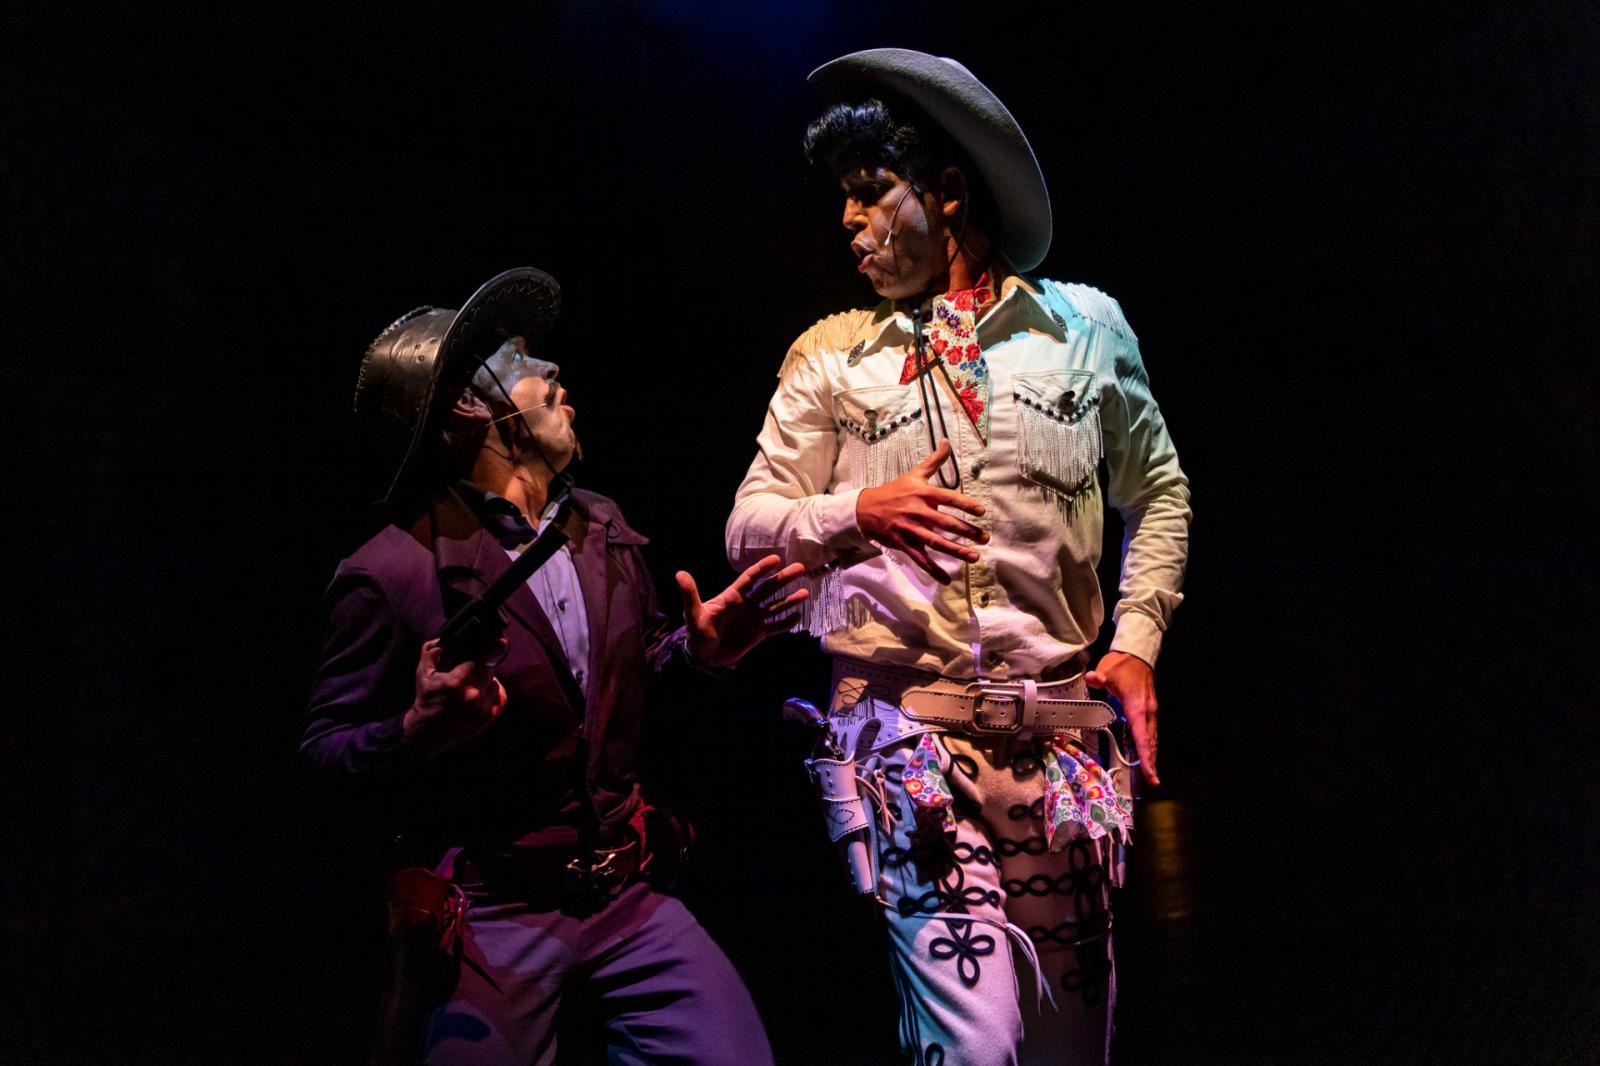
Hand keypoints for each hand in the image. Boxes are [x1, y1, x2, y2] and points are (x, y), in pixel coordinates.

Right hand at [402, 638, 507, 756]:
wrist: (427, 732)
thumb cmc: (425, 699)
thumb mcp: (423, 673)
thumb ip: (430, 652)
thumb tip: (442, 641)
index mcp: (457, 682)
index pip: (482, 658)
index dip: (489, 649)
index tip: (499, 641)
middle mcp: (472, 695)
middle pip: (488, 670)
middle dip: (481, 667)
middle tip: (469, 670)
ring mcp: (481, 708)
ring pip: (495, 683)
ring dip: (487, 680)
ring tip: (472, 683)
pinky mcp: (486, 719)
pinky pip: (500, 697)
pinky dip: (494, 692)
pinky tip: (484, 690)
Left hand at [677, 554, 809, 669]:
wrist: (703, 657)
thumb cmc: (696, 634)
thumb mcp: (692, 614)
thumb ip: (690, 595)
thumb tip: (680, 574)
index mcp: (732, 597)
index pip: (750, 579)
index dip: (762, 568)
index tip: (776, 558)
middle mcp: (747, 605)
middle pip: (768, 588)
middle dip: (783, 578)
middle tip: (800, 567)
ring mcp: (754, 619)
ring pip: (775, 606)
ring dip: (790, 600)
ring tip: (806, 592)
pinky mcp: (758, 634)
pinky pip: (775, 626)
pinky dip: (786, 622)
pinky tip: (798, 616)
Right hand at [855, 438, 987, 583]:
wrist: (865, 508)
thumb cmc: (894, 491)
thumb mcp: (914, 474)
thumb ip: (934, 460)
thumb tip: (948, 441)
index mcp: (923, 493)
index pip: (948, 498)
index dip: (966, 504)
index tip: (981, 511)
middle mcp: (918, 511)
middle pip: (946, 523)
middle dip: (967, 531)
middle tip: (984, 537)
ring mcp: (910, 529)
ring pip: (936, 542)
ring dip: (956, 551)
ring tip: (974, 556)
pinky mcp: (903, 544)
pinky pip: (920, 558)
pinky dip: (933, 570)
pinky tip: (946, 579)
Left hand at [1087, 651, 1160, 785]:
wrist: (1137, 653)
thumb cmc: (1123, 664)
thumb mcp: (1108, 670)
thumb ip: (1099, 677)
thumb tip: (1092, 678)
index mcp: (1138, 707)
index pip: (1142, 737)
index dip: (1146, 757)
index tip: (1150, 773)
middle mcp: (1148, 711)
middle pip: (1151, 742)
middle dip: (1151, 761)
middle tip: (1152, 780)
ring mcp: (1150, 709)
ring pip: (1152, 737)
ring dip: (1151, 754)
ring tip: (1150, 770)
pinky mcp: (1149, 707)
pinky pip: (1150, 730)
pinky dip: (1149, 743)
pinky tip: (1146, 750)